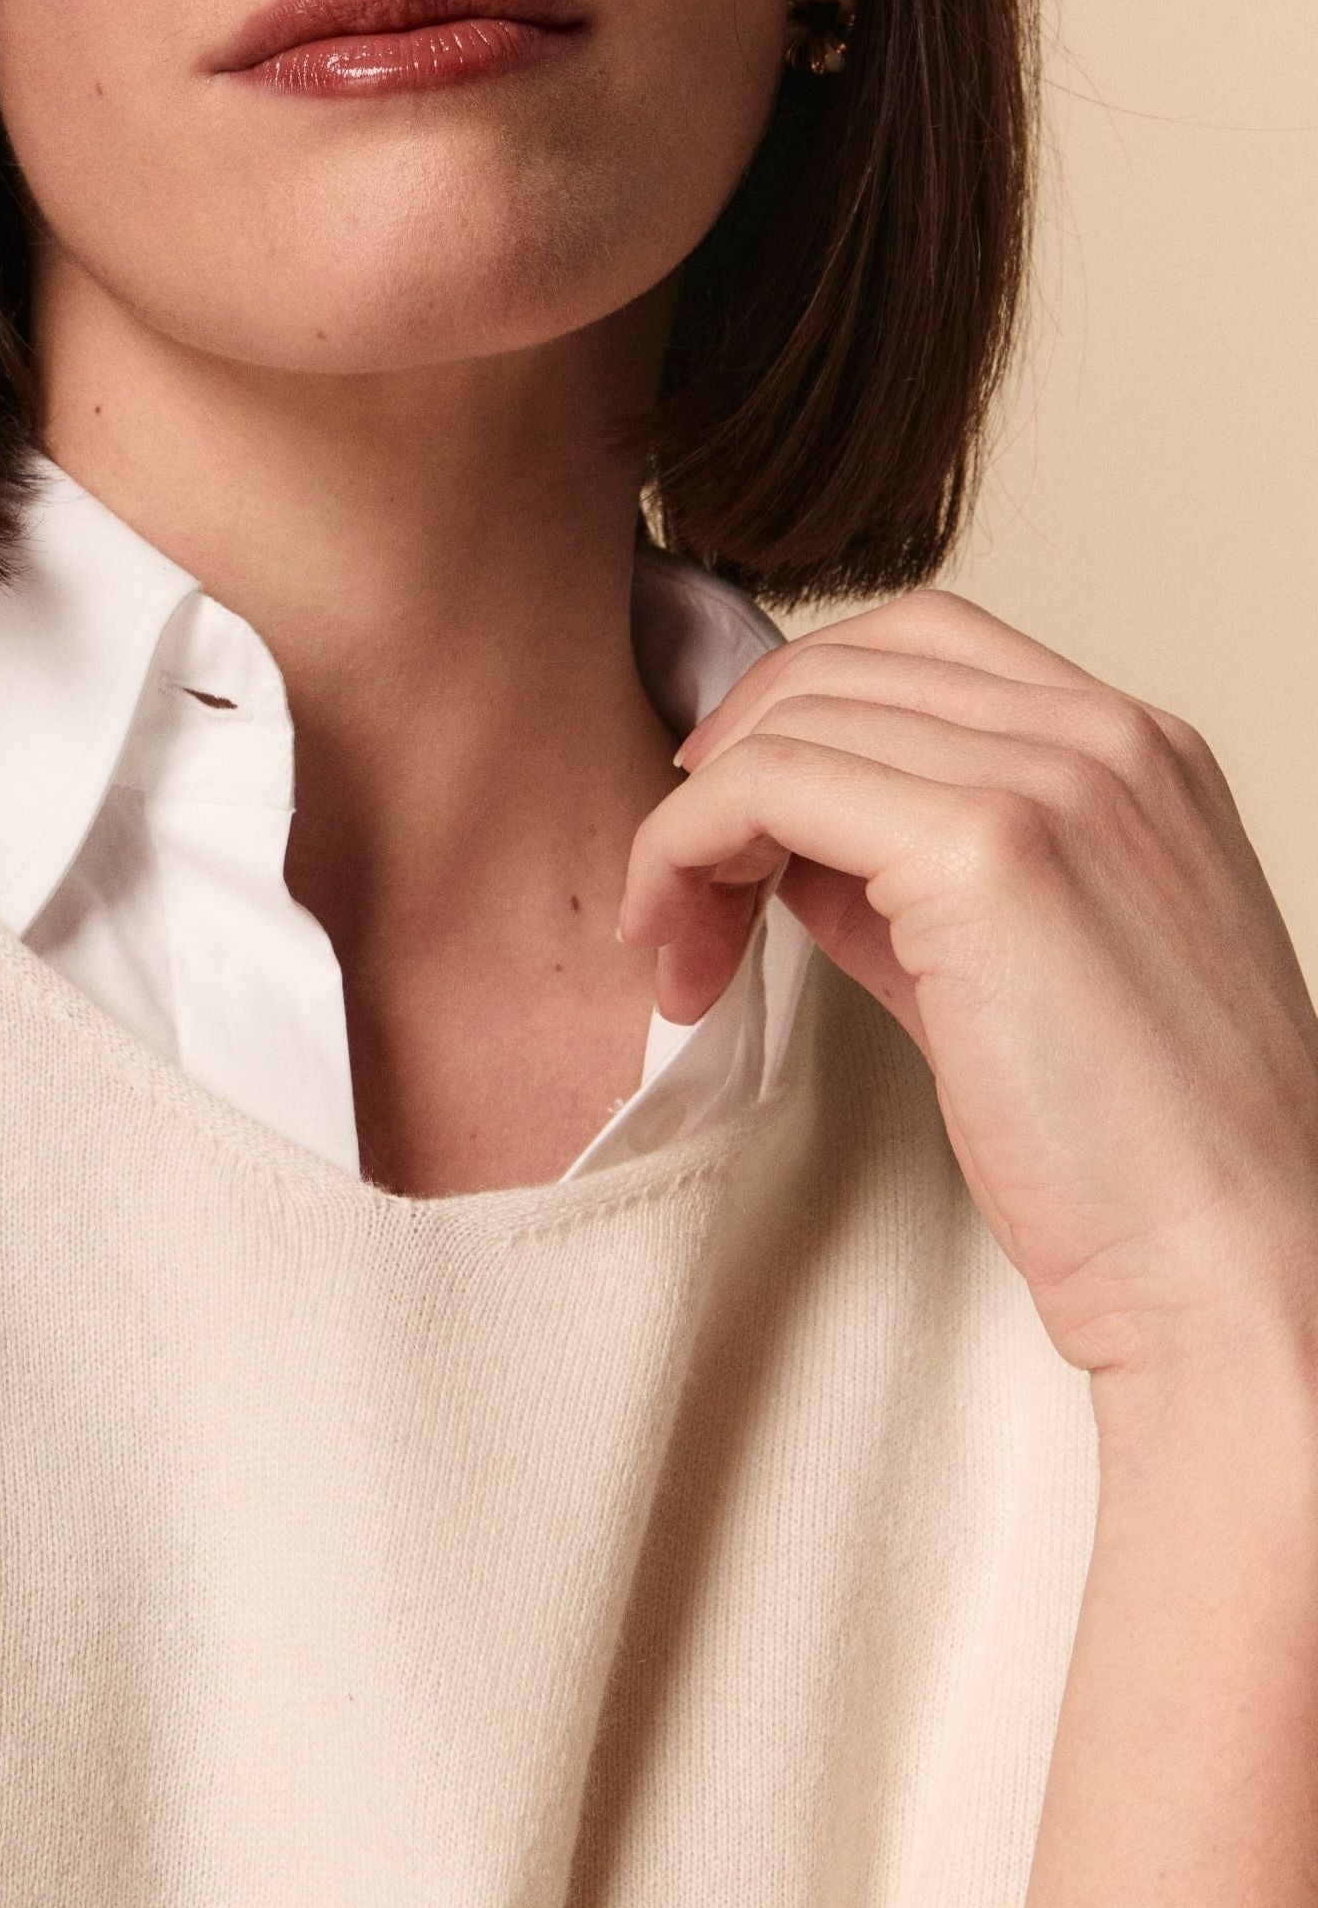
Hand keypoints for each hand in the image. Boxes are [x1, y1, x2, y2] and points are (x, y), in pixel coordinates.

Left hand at [616, 587, 1317, 1380]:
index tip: (730, 815)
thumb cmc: (1137, 1154)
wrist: (1227, 1261)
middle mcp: (1108, 739)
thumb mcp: (1028, 968)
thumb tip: (786, 848)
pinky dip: (684, 849)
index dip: (799, 713)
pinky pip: (768, 787)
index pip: (925, 646)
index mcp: (1141, 754)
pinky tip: (681, 945)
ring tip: (680, 943)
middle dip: (731, 765)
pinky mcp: (985, 851)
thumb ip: (917, 881)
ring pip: (795, 721)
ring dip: (694, 825)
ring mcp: (1053, 781)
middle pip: (848, 665)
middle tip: (680, 894)